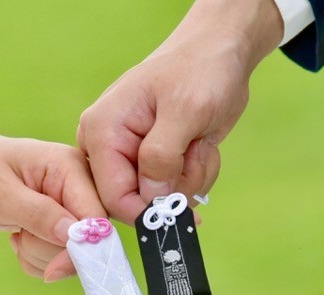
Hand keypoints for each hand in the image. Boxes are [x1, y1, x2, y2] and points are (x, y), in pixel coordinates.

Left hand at [0, 126, 105, 282]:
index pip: (95, 218)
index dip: (80, 250)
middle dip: (51, 250)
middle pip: (87, 240)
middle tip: (20, 236)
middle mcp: (79, 184)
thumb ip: (38, 214)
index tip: (52, 270)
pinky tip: (20, 237)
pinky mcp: (63, 221)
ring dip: (40, 255)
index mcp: (69, 166)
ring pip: (73, 253)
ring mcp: (71, 203)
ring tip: (16, 232)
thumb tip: (75, 236)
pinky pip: (61, 257)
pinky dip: (38, 258)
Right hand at [77, 0, 283, 223]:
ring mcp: (133, 155)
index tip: (180, 205)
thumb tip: (150, 198)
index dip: (146, 210)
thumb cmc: (200, 70)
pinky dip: (195, 174)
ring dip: (190, 179)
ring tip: (198, 143)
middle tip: (194, 154)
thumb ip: (162, 156)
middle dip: (174, 188)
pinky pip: (175, 190)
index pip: (112, 196)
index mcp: (103, 130)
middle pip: (136, 202)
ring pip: (160, 200)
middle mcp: (110, 146)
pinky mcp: (155, 161)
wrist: (219, 54)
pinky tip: (199, 145)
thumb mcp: (185, 111)